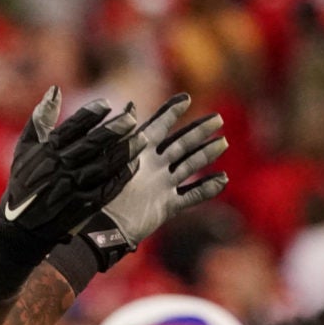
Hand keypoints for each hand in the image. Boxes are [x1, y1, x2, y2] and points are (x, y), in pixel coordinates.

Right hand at [0, 86, 142, 247]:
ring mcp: (74, 188)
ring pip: (105, 165)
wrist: (22, 227)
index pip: (73, 127)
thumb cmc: (23, 183)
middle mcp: (61, 168)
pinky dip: (123, 175)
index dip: (91, 113)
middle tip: (132, 117)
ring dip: (126, 150)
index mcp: (47, 152)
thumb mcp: (24, 149)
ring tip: (142, 138)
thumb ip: (41, 119)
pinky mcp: (85, 206)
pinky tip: (134, 164)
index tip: (106, 104)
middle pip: (93, 144)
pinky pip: (109, 187)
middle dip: (115, 129)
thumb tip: (55, 89)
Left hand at [75, 93, 228, 269]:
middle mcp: (153, 166)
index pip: (159, 126)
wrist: (102, 226)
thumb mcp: (111, 157)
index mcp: (139, 152)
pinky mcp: (167, 206)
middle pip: (181, 144)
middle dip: (199, 131)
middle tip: (218, 118)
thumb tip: (130, 106)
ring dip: (206, 154)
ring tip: (223, 143)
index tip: (185, 98)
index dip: (171, 111)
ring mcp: (162, 185)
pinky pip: (191, 196)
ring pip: (190, 166)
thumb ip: (124, 134)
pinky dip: (207, 189)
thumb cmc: (100, 191)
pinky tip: (223, 180)